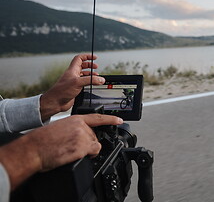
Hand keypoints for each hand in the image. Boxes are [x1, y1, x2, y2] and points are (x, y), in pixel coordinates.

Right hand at [0, 114, 121, 189]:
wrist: (34, 148)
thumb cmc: (42, 140)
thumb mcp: (60, 127)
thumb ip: (74, 128)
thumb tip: (80, 135)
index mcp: (75, 119)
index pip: (97, 117)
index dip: (110, 119)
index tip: (119, 120)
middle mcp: (81, 126)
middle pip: (95, 136)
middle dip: (88, 144)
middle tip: (73, 147)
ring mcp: (82, 135)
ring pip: (95, 145)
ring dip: (87, 150)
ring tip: (72, 151)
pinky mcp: (82, 146)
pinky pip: (94, 152)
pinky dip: (89, 155)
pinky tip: (76, 154)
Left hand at [40, 54, 104, 120]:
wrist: (56, 102)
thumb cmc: (61, 91)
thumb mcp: (78, 83)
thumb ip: (91, 80)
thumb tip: (101, 79)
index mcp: (72, 70)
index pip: (79, 58)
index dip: (87, 56)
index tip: (94, 57)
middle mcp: (73, 74)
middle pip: (82, 66)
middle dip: (90, 65)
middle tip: (96, 66)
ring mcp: (74, 81)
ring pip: (83, 74)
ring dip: (90, 74)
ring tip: (96, 76)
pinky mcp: (75, 88)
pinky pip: (84, 83)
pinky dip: (89, 82)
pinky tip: (92, 85)